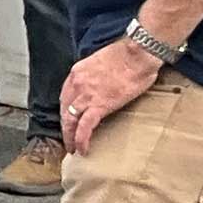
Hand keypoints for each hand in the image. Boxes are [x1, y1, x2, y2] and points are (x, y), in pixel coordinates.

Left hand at [60, 38, 159, 154]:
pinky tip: (82, 149)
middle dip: (65, 126)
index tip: (69, 118)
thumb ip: (98, 74)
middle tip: (67, 139)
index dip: (66, 109)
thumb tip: (104, 83)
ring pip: (71, 121)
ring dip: (70, 137)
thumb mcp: (104, 61)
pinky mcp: (99, 105)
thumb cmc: (128, 55)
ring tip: (73, 148)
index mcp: (77, 72)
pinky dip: (81, 140)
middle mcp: (77, 84)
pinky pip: (85, 127)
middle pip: (65, 109)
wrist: (137, 54)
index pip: (66, 95)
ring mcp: (86, 95)